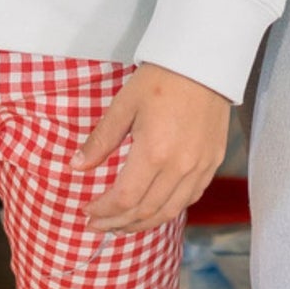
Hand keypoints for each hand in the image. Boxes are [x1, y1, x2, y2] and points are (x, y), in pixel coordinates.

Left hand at [78, 65, 230, 234]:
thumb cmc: (162, 78)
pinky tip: (154, 207)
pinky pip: (190, 197)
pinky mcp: (213, 162)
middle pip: (146, 212)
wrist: (205, 62)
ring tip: (122, 224)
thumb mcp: (124, 105)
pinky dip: (169, 209)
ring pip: (170, 211)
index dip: (103, 211)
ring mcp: (200, 167)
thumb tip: (76, 167)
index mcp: (154, 152)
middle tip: (97, 226)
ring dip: (142, 223)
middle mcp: (180, 166)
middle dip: (117, 224)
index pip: (125, 199)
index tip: (87, 211)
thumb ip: (100, 140)